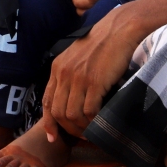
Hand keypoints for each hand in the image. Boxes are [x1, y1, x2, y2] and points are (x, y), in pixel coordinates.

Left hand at [41, 3, 141, 135]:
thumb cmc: (103, 43)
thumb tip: (72, 98)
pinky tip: (101, 121)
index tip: (53, 137)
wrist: (119, 29)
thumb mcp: (78, 56)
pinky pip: (89, 111)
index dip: (49, 122)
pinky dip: (94, 121)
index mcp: (57, 68)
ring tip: (92, 131)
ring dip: (82, 127)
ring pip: (72, 115)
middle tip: (81, 135)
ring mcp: (78, 78)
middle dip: (68, 129)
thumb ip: (70, 74)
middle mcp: (64, 73)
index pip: (47, 101)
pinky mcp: (94, 82)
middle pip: (57, 112)